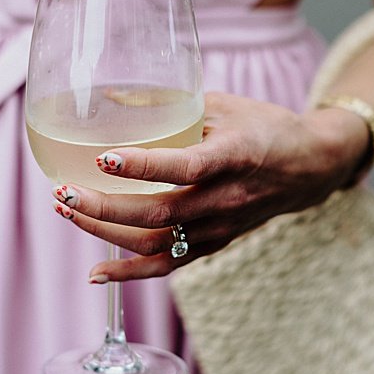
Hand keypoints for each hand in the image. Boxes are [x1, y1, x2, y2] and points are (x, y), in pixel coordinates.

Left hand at [51, 91, 369, 281]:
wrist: (311, 167)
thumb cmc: (265, 127)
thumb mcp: (226, 105)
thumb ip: (176, 107)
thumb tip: (112, 101)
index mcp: (235, 155)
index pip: (186, 166)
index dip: (143, 167)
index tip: (103, 159)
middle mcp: (228, 197)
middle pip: (159, 213)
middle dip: (104, 206)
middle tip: (62, 190)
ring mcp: (222, 226)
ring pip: (156, 242)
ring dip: (105, 232)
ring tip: (66, 210)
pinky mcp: (216, 243)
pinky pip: (168, 265)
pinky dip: (129, 272)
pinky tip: (95, 273)